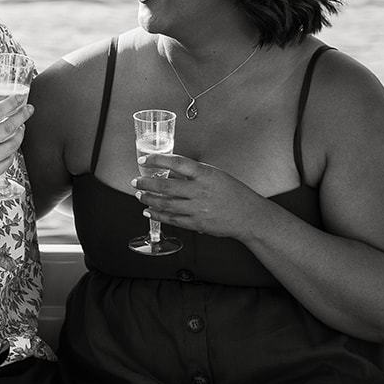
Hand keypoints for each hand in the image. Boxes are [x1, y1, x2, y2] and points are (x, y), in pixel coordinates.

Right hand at [0, 94, 32, 198]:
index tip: (20, 98)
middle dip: (22, 115)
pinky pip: (8, 160)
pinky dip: (12, 150)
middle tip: (28, 109)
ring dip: (20, 133)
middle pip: (9, 127)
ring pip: (13, 144)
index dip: (11, 103)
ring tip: (20, 127)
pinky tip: (9, 145)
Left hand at [133, 153, 260, 239]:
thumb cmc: (233, 192)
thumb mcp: (215, 174)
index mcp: (205, 174)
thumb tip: (170, 171)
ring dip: (149, 199)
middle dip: (147, 183)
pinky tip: (149, 211)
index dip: (158, 160)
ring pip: (166, 204)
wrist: (247, 215)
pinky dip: (157, 215)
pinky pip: (172, 219)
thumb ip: (194, 173)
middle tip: (136, 181)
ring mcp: (198, 208)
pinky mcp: (197, 223)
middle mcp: (200, 191)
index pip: (177, 163)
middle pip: (166, 186)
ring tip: (140, 195)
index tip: (145, 160)